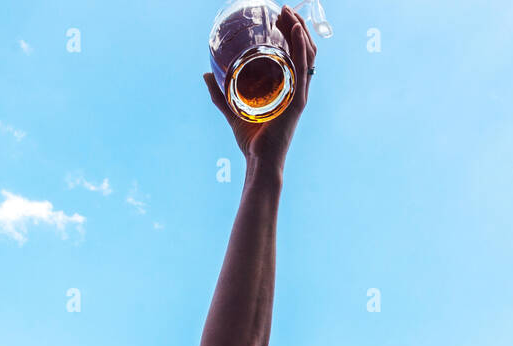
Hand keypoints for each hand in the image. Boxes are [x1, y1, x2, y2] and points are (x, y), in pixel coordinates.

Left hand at [203, 5, 315, 169]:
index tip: (281, 18)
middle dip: (297, 26)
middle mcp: (297, 90)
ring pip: (306, 54)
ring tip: (289, 12)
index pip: (295, 57)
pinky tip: (296, 30)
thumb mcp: (233, 110)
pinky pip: (302, 67)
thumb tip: (206, 75)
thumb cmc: (251, 142)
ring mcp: (299, 94)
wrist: (259, 162)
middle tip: (285, 10)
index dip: (292, 35)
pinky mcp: (297, 100)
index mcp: (288, 91)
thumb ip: (220, 94)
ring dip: (299, 29)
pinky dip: (301, 46)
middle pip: (304, 51)